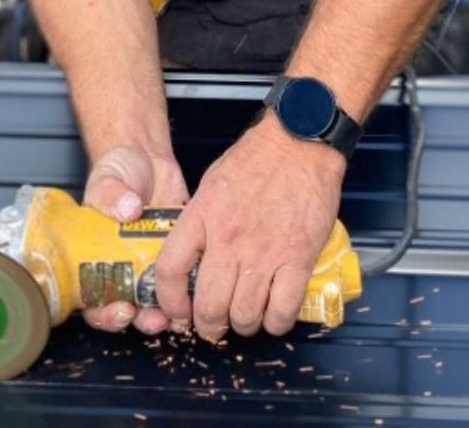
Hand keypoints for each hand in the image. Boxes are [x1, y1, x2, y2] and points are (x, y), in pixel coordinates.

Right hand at [82, 144, 188, 335]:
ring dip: (169, 311)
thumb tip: (128, 208)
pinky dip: (192, 286)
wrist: (146, 157)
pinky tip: (199, 283)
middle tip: (154, 318)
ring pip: (159, 301)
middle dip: (142, 320)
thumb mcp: (107, 179)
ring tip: (179, 311)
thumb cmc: (117, 171)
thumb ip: (111, 195)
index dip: (105, 314)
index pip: (94, 299)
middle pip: (129, 308)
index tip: (120, 310)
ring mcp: (152, 262)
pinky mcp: (179, 253)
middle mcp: (125, 266)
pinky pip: (185, 278)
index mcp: (99, 257)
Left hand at [155, 112, 345, 340]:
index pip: (170, 270)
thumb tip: (192, 254)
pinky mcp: (298, 258)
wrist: (299, 143)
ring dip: (242, 326)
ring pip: (245, 315)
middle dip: (208, 325)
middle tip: (213, 325)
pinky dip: (276, 323)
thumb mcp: (212, 185)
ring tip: (245, 319)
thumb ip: (199, 220)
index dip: (169, 301)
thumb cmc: (256, 159)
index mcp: (202, 216)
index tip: (177, 312)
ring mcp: (264, 251)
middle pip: (208, 305)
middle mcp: (229, 239)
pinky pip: (282, 310)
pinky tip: (273, 316)